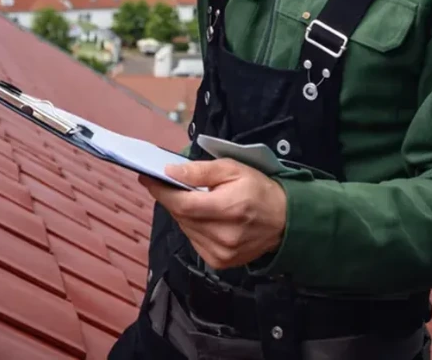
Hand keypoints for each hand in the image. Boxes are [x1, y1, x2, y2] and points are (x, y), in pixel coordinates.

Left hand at [139, 158, 286, 269]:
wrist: (284, 221)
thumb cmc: (258, 189)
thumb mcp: (233, 169)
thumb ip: (201, 171)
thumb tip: (171, 172)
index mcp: (228, 208)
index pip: (183, 204)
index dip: (161, 191)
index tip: (147, 177)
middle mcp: (223, 235)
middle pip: (181, 216)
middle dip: (170, 198)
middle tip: (166, 182)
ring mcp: (221, 252)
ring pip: (185, 228)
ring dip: (182, 212)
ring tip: (190, 198)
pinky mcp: (219, 261)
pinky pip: (194, 240)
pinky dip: (192, 226)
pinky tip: (202, 216)